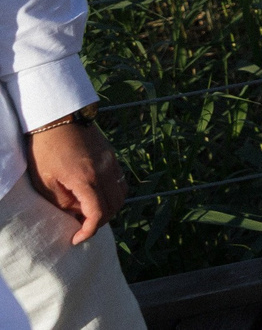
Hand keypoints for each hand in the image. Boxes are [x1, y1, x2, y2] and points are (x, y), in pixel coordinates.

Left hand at [29, 119, 125, 243]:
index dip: (88, 231)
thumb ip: (63, 201)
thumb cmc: (46, 148)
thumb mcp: (46, 181)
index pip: (98, 214)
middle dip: (100, 222)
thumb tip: (76, 214)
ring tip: (90, 212)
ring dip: (109, 208)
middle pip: (114, 206)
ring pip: (121, 194)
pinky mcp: (112, 156)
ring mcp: (111, 162)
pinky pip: (120, 181)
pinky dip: (112, 194)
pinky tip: (96, 195)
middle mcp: (105, 171)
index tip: (76, 239)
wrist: (59, 117)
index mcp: (87, 179)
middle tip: (81, 227)